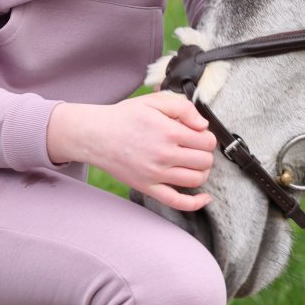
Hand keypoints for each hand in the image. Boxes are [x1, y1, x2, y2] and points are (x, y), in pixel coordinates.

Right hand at [47, 93, 216, 211]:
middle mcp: (164, 155)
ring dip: (203, 171)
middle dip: (206, 152)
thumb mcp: (153, 101)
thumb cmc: (124, 117)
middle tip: (197, 146)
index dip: (208, 136)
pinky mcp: (148, 188)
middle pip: (204, 161)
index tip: (200, 133)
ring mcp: (156, 174)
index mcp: (168, 132)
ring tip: (194, 162)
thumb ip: (182, 107)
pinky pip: (177, 202)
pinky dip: (195, 203)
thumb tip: (203, 124)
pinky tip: (205, 197)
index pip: (206, 140)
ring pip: (196, 180)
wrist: (96, 135)